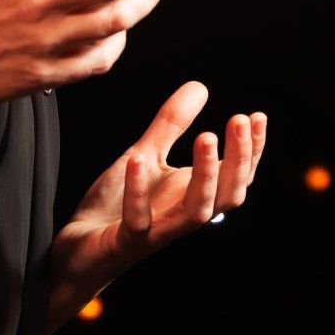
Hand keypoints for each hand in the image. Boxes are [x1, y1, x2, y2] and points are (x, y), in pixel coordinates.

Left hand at [60, 81, 268, 279]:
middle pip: (227, 195)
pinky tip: (138, 159)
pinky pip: (138, 221)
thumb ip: (170, 125)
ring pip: (195, 212)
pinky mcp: (127, 242)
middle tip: (240, 119)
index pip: (235, 176)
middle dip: (239, 159)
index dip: (251, 150)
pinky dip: (138, 193)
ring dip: (205, 176)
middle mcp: (181, 216)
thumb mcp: (143, 156)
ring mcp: (157, 232)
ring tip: (207, 136)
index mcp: (191, 196)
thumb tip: (201, 86)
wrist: (78, 249)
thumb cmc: (114, 207)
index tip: (257, 117)